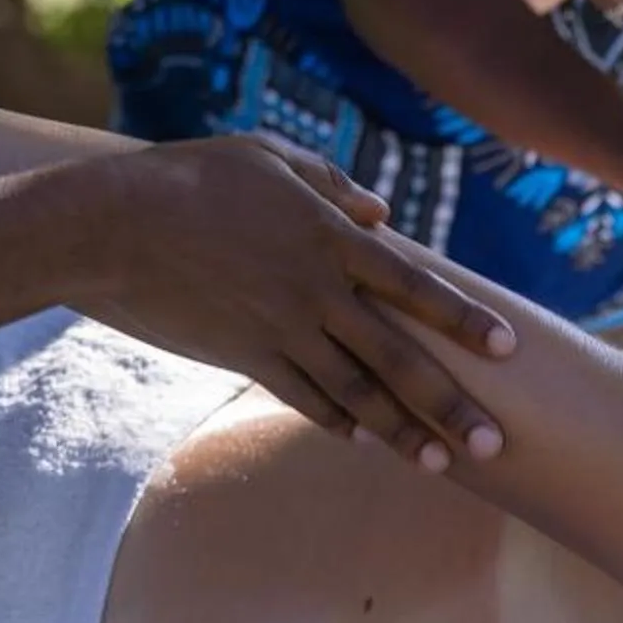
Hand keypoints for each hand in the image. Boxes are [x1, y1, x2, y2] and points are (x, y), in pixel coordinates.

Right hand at [80, 137, 519, 472]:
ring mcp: (280, 328)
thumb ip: (331, 183)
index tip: (507, 348)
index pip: (415, 285)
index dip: (465, 318)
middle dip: (450, 404)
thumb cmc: (189, 176)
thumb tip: (383, 214)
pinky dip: (338, 421)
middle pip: (399, 357)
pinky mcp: (244, 355)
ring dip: (402, 432)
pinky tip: (365, 440)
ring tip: (440, 464)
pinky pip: (303, 396)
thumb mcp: (267, 157)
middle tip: (493, 443)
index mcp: (329, 235)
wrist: (114, 226)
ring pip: (357, 391)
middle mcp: (316, 289)